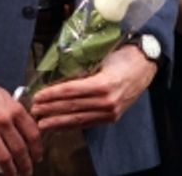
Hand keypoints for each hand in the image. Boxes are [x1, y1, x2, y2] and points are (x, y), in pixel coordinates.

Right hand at [0, 72, 41, 175]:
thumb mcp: (6, 97)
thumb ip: (17, 112)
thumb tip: (26, 127)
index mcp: (16, 110)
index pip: (33, 134)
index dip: (37, 149)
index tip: (38, 157)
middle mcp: (5, 121)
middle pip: (20, 149)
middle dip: (26, 164)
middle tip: (27, 172)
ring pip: (4, 157)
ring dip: (11, 171)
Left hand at [30, 44, 157, 129]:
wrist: (147, 64)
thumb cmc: (125, 56)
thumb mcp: (104, 57)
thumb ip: (84, 69)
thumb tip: (59, 77)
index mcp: (104, 83)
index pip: (71, 90)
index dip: (52, 95)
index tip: (37, 96)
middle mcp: (107, 100)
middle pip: (72, 106)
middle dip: (50, 109)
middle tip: (34, 111)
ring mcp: (111, 111)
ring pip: (78, 118)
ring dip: (58, 121)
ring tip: (42, 123)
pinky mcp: (113, 117)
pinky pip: (88, 123)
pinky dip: (72, 125)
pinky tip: (60, 126)